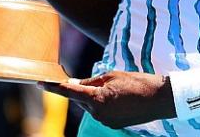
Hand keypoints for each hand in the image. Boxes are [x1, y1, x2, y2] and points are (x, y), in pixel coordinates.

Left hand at [41, 71, 174, 128]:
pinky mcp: (113, 125)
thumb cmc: (136, 81)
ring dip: (93, 96)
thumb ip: (92, 81)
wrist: (158, 99)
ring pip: (90, 106)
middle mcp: (98, 113)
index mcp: (97, 99)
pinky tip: (115, 96)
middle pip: (80, 99)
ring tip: (112, 86)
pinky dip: (101, 103)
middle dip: (80, 89)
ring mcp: (105, 121)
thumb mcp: (112, 76)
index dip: (54, 87)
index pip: (70, 92)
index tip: (41, 83)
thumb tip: (76, 85)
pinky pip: (100, 112)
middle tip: (88, 78)